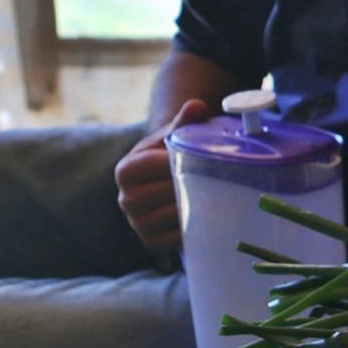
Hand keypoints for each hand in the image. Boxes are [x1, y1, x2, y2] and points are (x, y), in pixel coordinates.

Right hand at [114, 99, 214, 251]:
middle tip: (222, 175)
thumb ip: (184, 120)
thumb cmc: (167, 155)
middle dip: (195, 182)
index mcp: (126, 170)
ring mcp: (137, 223)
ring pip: (176, 213)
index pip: (158, 165)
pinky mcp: (151, 241)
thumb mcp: (172, 137)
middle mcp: (125, 199)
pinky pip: (179, 235)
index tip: (206, 157)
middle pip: (169, 190)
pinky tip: (210, 212)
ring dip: (199, 204)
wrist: (161, 183)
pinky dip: (197, 224)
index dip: (184, 160)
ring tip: (219, 192)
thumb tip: (198, 106)